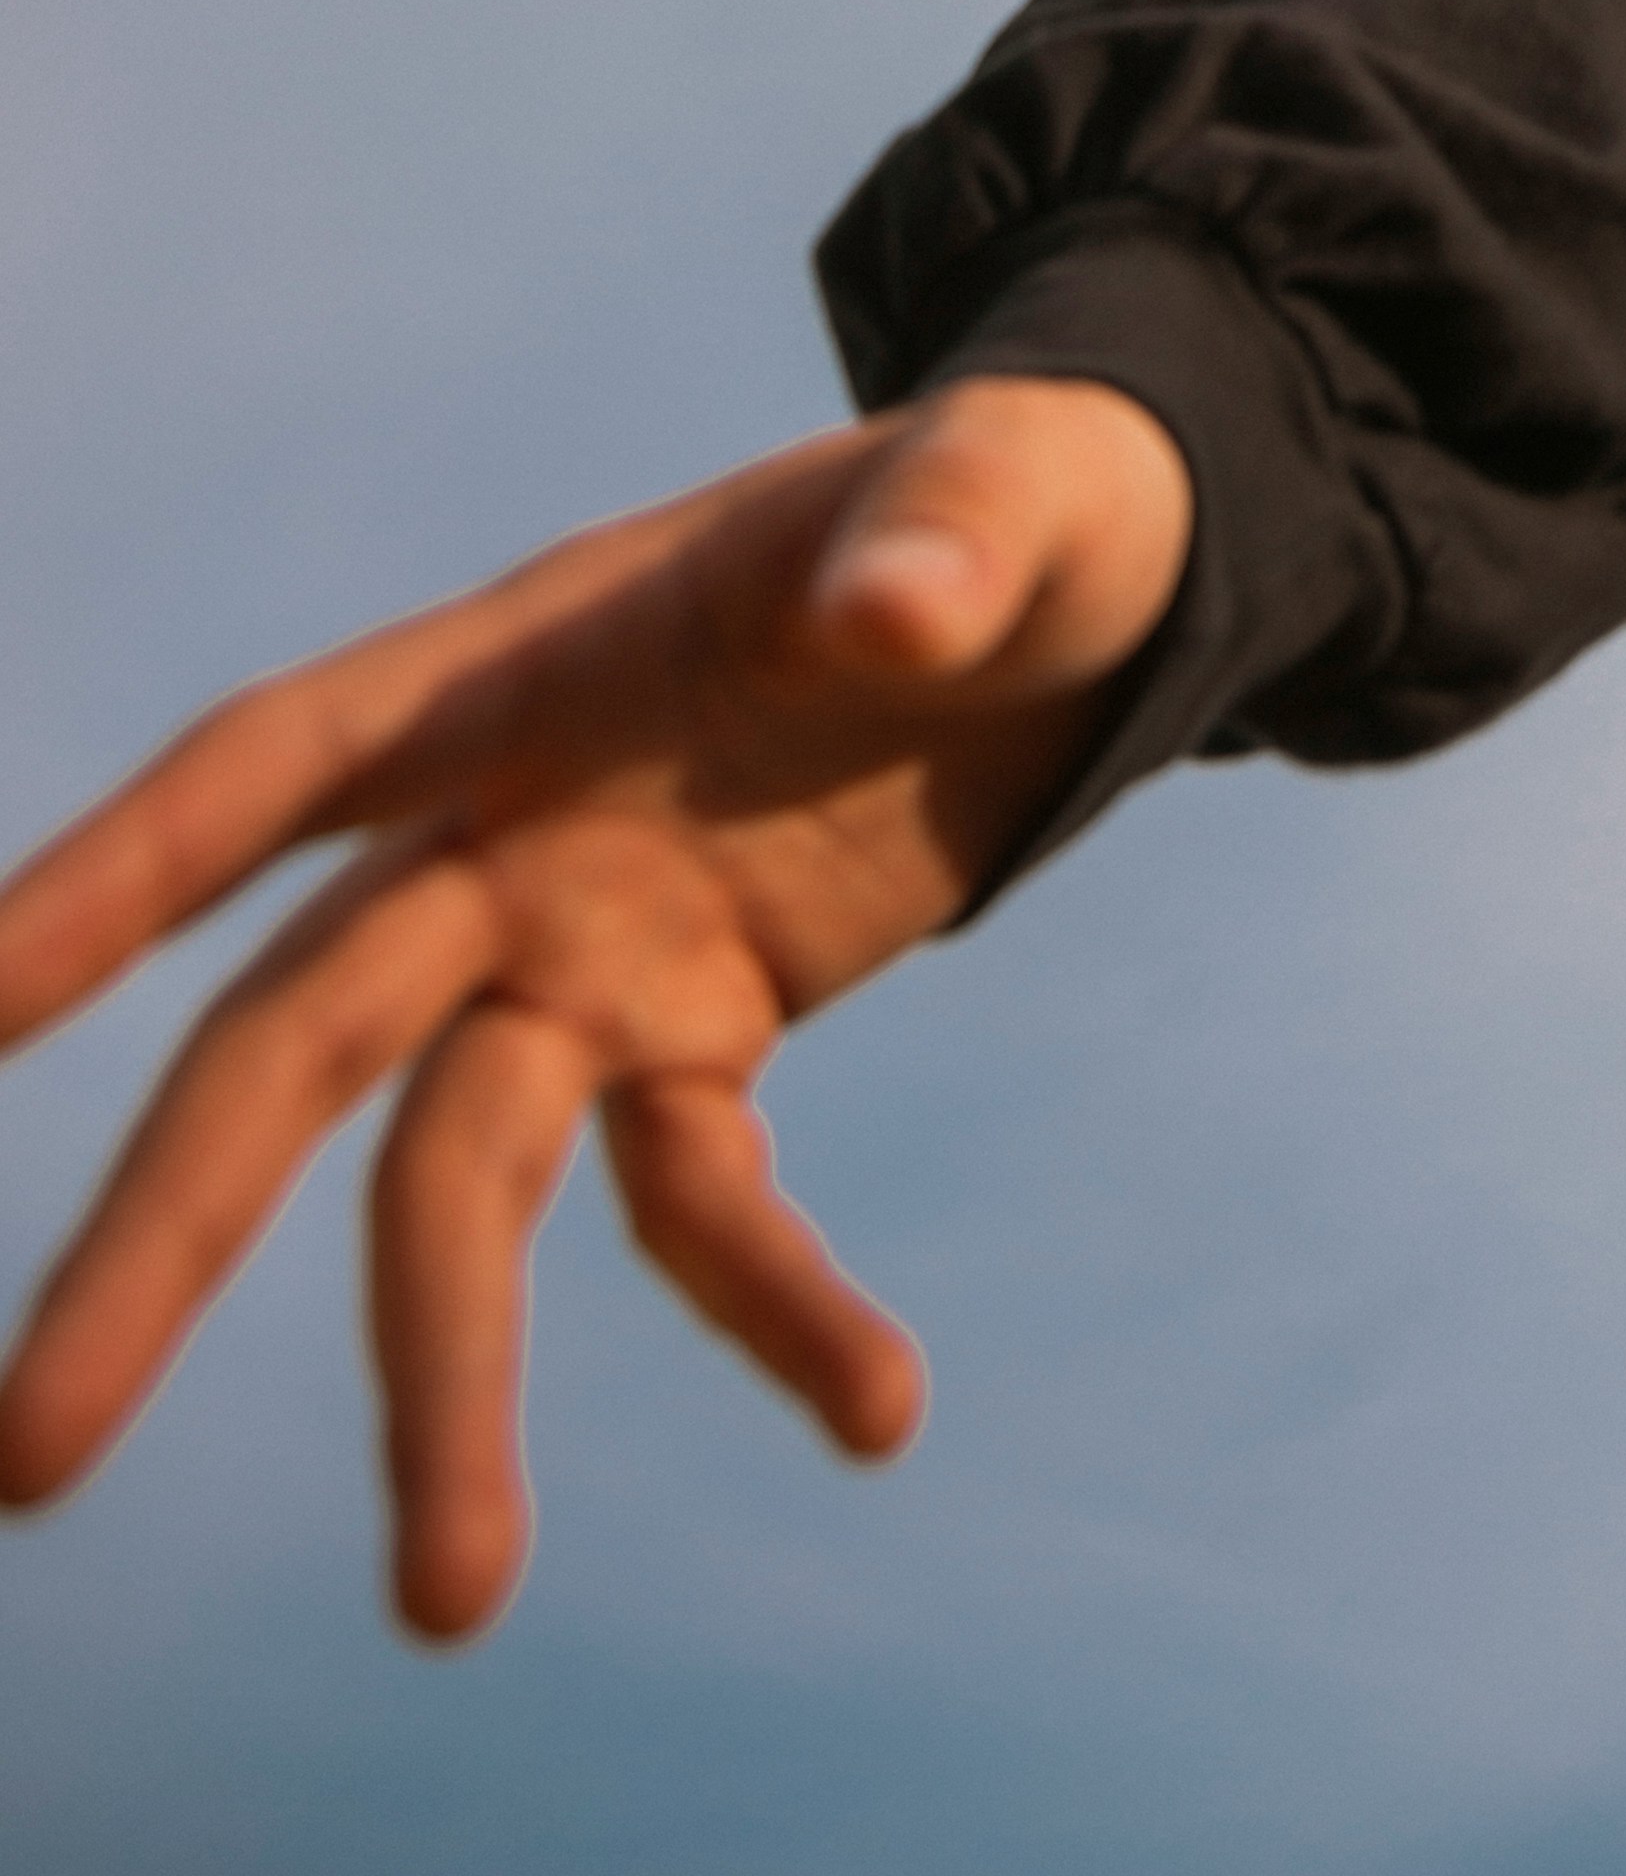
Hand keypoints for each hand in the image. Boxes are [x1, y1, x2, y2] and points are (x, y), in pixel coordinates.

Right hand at [0, 375, 1193, 1640]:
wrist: (1061, 580)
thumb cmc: (1006, 499)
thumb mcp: (1016, 483)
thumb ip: (954, 525)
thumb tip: (897, 621)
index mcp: (534, 656)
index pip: (286, 763)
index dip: (125, 869)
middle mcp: (514, 819)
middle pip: (301, 1035)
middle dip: (168, 1230)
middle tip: (33, 1454)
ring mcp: (593, 942)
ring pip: (454, 1181)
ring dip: (444, 1381)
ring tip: (449, 1603)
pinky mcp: (705, 1031)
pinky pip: (702, 1205)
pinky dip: (779, 1311)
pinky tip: (878, 1406)